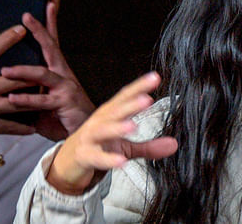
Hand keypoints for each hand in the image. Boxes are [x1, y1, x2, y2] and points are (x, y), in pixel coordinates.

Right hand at [0, 25, 37, 159]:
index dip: (7, 38)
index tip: (21, 29)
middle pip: (15, 77)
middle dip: (33, 73)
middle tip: (48, 68)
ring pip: (20, 100)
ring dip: (35, 100)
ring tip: (49, 97)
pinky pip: (14, 125)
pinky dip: (24, 127)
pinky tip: (33, 126)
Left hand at [2, 3, 94, 139]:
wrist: (83, 134)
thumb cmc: (61, 116)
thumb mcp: (42, 100)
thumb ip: (28, 89)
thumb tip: (4, 83)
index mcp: (58, 71)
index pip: (52, 43)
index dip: (48, 25)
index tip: (46, 5)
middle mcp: (63, 74)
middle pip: (51, 48)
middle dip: (40, 31)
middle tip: (27, 17)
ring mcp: (65, 87)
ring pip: (43, 73)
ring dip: (23, 71)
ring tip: (5, 70)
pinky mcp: (64, 102)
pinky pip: (42, 99)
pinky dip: (26, 99)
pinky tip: (12, 99)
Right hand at [45, 72, 177, 194]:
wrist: (67, 164)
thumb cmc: (97, 146)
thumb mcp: (125, 146)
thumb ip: (149, 146)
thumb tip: (174, 144)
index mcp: (110, 114)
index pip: (125, 97)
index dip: (139, 87)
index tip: (155, 78)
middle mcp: (99, 122)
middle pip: (115, 110)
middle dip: (130, 104)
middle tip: (147, 99)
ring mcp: (89, 138)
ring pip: (103, 130)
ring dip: (117, 127)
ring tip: (132, 126)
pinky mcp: (83, 156)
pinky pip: (96, 157)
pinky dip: (108, 159)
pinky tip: (121, 161)